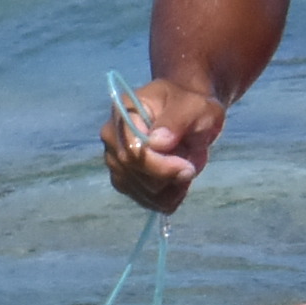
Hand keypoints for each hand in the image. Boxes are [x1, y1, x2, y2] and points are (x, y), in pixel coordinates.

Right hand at [102, 78, 223, 212]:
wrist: (187, 111)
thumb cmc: (189, 103)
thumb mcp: (193, 105)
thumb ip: (176, 120)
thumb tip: (157, 143)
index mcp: (124, 113)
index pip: (131, 152)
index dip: (159, 167)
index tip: (187, 168)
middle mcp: (112, 139)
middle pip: (133, 174)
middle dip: (167, 177)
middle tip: (191, 166)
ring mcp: (116, 161)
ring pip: (140, 191)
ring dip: (170, 188)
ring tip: (185, 169)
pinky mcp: (126, 180)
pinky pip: (146, 201)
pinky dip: (168, 198)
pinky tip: (179, 184)